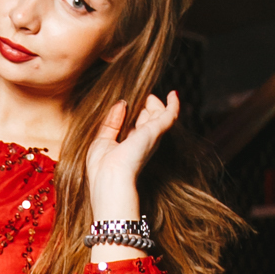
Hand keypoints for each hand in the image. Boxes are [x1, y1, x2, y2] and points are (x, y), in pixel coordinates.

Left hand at [85, 91, 179, 219]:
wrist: (111, 179)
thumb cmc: (103, 168)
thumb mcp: (101, 141)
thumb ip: (111, 122)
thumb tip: (121, 103)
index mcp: (130, 144)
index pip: (135, 125)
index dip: (133, 113)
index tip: (125, 104)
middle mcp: (143, 140)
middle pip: (147, 117)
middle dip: (143, 107)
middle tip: (136, 99)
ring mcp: (151, 136)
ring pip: (157, 113)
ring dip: (153, 103)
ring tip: (148, 96)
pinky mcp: (156, 131)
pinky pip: (170, 115)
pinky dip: (173, 104)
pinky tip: (173, 94)